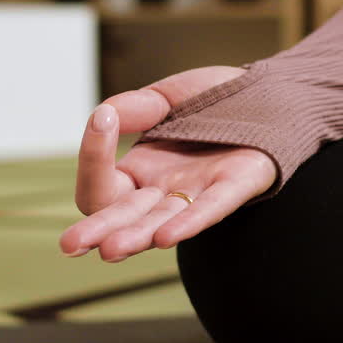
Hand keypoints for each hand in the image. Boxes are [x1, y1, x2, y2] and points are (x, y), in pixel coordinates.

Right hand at [59, 65, 277, 261]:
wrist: (273, 94)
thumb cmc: (218, 101)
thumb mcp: (167, 96)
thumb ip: (136, 106)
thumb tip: (105, 112)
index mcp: (141, 171)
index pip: (101, 183)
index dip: (93, 156)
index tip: (101, 118)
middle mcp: (164, 190)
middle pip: (123, 217)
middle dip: (97, 230)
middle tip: (69, 244)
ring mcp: (198, 192)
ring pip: (160, 223)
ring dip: (136, 236)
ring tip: (110, 249)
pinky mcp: (237, 186)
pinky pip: (211, 210)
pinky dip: (189, 222)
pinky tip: (167, 236)